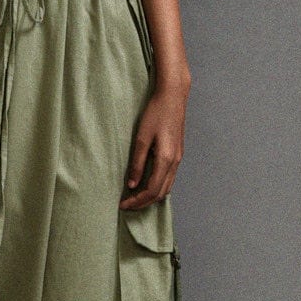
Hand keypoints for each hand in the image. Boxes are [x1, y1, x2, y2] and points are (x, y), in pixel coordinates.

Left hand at [120, 83, 185, 207]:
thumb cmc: (156, 112)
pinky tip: (146, 183)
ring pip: (167, 187)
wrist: (173, 96)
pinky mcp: (177, 153)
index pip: (152, 190)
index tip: (123, 204)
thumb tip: (132, 184)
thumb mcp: (141, 137)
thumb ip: (137, 162)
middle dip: (144, 202)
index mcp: (166, 159)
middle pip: (161, 193)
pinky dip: (158, 186)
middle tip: (127, 205)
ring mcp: (178, 158)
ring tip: (135, 197)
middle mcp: (175, 162)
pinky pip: (169, 177)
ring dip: (152, 196)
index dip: (137, 201)